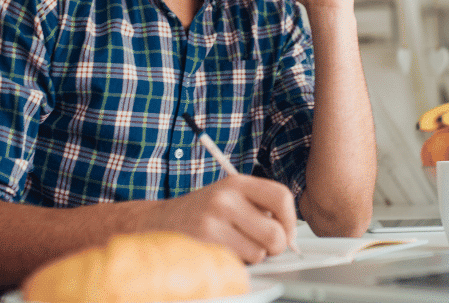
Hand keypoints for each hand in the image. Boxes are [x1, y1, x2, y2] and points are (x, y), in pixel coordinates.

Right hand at [151, 175, 296, 263]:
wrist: (158, 222)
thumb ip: (259, 207)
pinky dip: (234, 265)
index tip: (287, 233)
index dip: (291, 220)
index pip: (282, 197)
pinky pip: (238, 264)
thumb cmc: (201, 213)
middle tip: (262, 246)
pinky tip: (221, 253)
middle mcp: (226, 198)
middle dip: (274, 247)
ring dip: (251, 257)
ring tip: (233, 246)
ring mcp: (213, 221)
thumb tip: (289, 234)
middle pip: (275, 232)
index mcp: (237, 182)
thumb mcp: (229, 197)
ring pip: (259, 253)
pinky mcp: (204, 244)